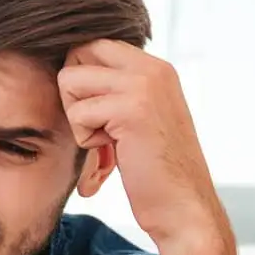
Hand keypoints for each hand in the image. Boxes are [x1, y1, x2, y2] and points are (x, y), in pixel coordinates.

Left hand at [59, 39, 227, 251]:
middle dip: (72, 93)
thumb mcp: (141, 120)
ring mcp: (144, 85)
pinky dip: (86, 142)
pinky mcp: (132, 109)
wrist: (184, 208)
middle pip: (77, 53)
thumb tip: (70, 74)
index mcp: (156, 69)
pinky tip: (113, 157)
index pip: (94, 45)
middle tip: (94, 127)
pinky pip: (78, 113)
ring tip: (107, 145)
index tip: (97, 115)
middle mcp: (152, 69)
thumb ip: (117, 93)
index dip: (81, 80)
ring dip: (79, 120)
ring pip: (70, 81)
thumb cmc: (157, 174)